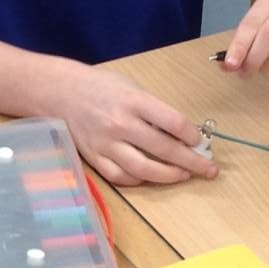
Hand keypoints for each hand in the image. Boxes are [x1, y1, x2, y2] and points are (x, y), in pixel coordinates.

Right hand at [57, 64, 218, 187]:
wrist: (60, 93)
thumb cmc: (101, 87)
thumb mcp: (132, 88)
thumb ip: (155, 110)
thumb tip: (182, 134)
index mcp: (133, 101)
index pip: (173, 122)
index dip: (192, 135)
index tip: (199, 141)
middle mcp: (120, 124)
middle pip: (164, 149)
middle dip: (192, 162)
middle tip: (208, 169)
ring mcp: (106, 144)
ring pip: (144, 170)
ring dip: (169, 176)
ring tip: (184, 175)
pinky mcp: (94, 158)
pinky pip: (121, 177)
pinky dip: (140, 180)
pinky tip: (152, 177)